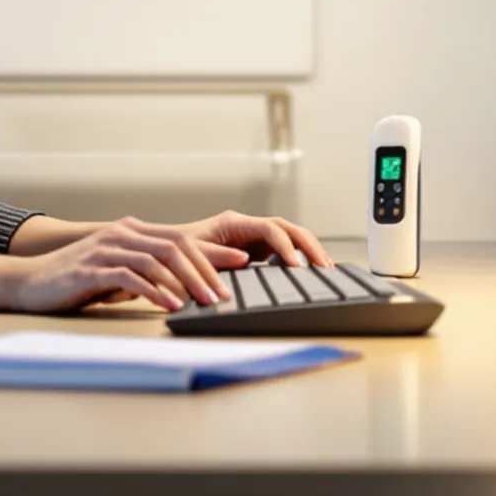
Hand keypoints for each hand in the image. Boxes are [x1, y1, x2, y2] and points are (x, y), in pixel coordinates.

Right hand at [0, 219, 249, 312]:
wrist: (29, 282)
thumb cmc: (75, 281)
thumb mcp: (116, 272)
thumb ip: (144, 273)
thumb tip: (182, 289)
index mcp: (131, 232)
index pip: (181, 237)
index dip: (213, 251)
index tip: (242, 265)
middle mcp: (121, 234)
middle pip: (175, 245)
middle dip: (206, 270)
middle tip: (225, 294)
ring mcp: (105, 249)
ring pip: (158, 259)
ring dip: (186, 282)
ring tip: (206, 302)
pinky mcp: (91, 268)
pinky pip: (131, 276)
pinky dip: (155, 291)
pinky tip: (170, 305)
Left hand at [170, 210, 332, 269]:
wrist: (168, 252)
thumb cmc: (177, 253)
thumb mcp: (192, 255)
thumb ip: (216, 256)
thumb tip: (245, 258)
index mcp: (234, 223)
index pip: (270, 228)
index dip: (286, 246)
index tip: (297, 267)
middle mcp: (247, 226)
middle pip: (287, 228)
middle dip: (309, 245)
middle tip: (325, 267)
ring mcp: (254, 237)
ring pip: (290, 236)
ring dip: (310, 250)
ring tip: (327, 269)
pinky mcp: (256, 250)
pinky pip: (284, 249)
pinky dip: (300, 258)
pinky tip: (312, 272)